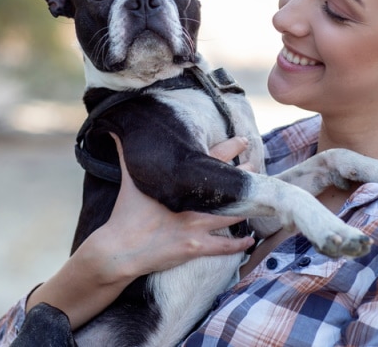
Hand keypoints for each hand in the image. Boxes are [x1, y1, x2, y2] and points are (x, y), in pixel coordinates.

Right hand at [94, 134, 254, 277]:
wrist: (120, 247)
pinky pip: (224, 247)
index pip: (213, 159)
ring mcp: (196, 226)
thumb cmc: (125, 212)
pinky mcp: (195, 247)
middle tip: (258, 169)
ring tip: (262, 201)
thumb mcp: (128, 178)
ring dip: (248, 207)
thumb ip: (126, 153)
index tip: (244, 140)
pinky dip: (239, 244)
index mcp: (181, 183)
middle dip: (245, 176)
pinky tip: (250, 239)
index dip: (231, 147)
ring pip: (232, 215)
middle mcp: (193, 203)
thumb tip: (115, 130)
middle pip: (229, 186)